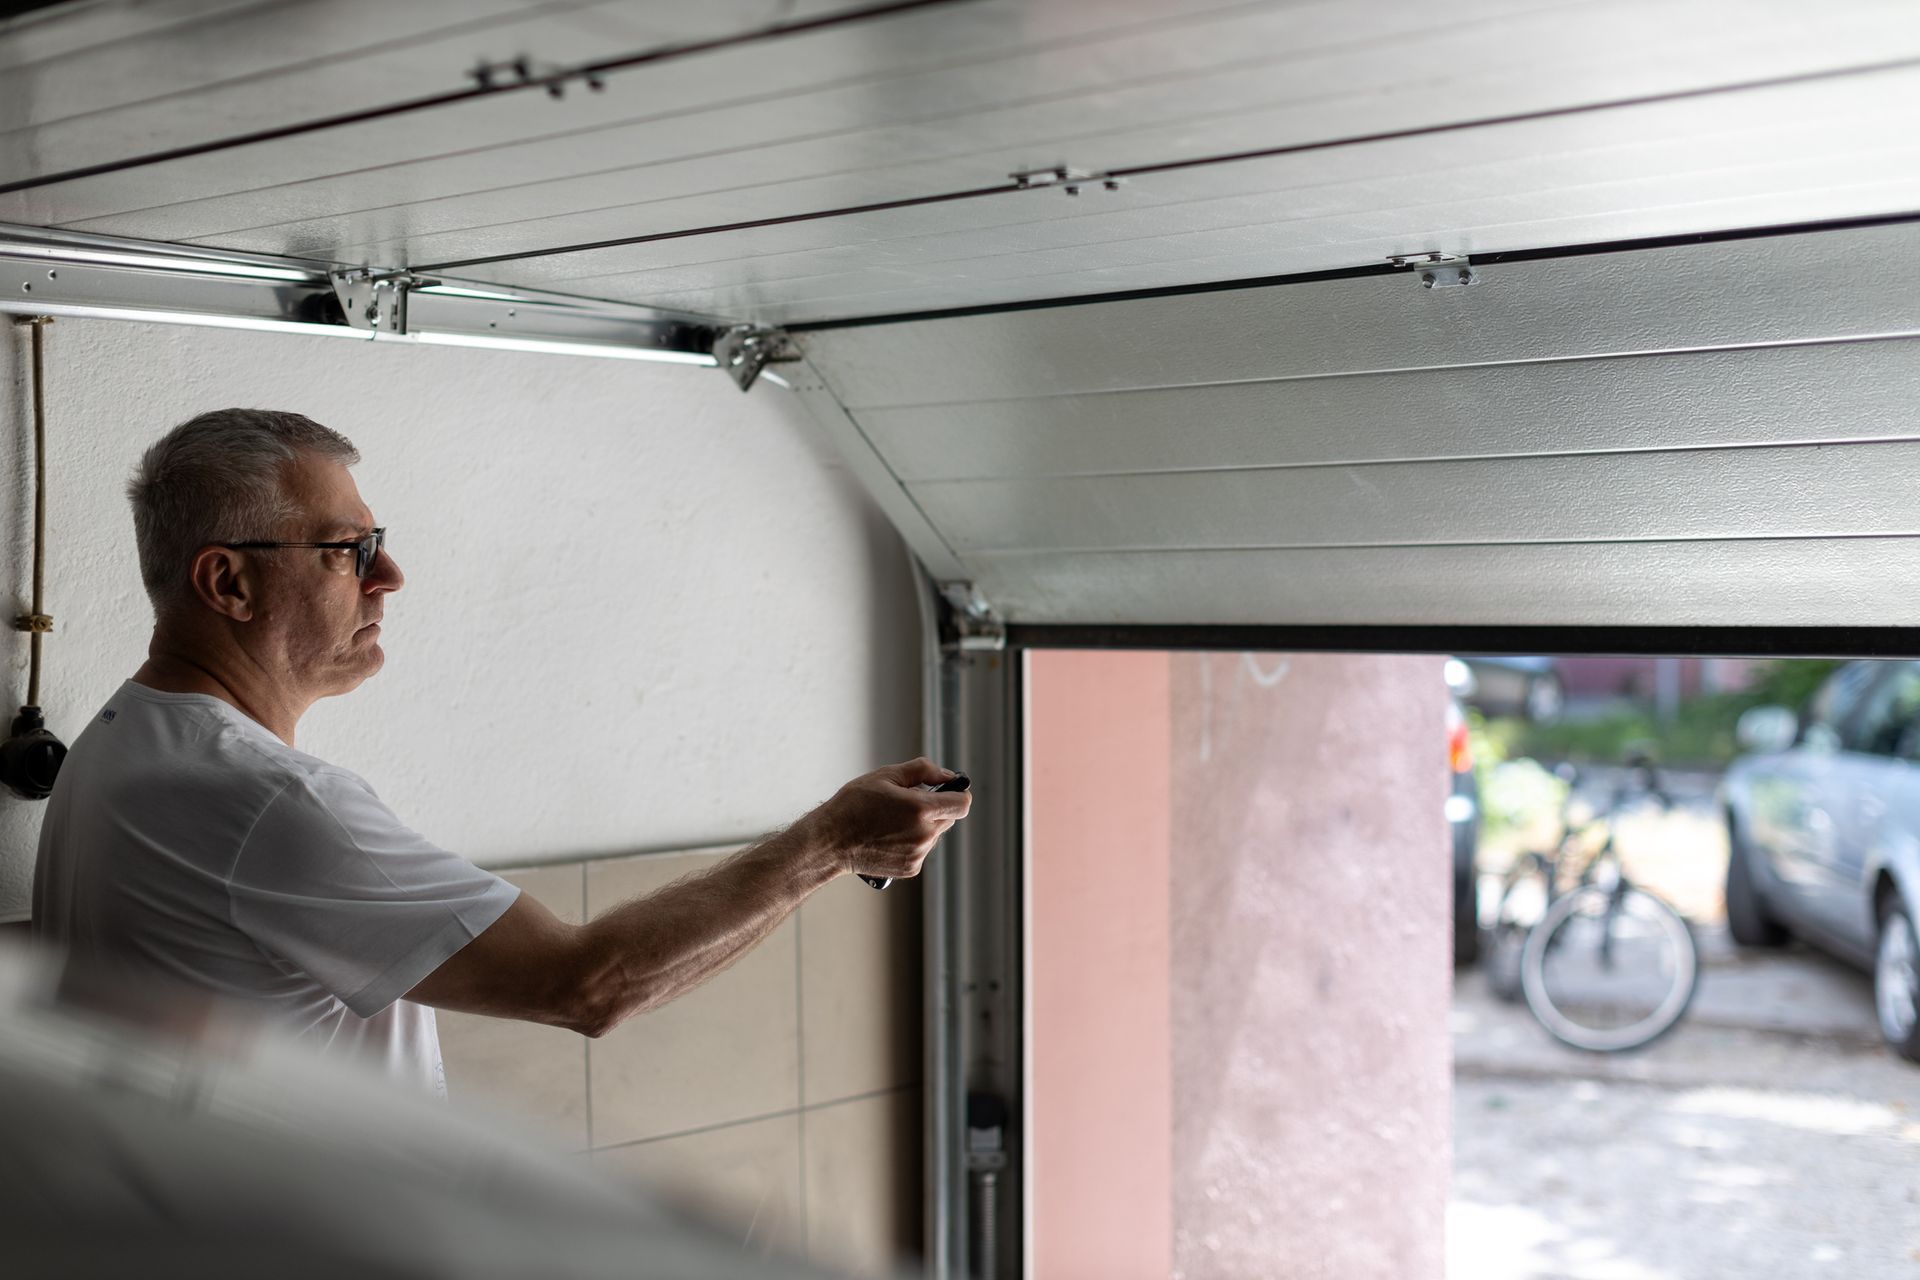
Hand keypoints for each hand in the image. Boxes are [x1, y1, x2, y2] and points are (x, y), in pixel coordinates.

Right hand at [811, 757, 972, 881]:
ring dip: (923, 825)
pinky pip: (922, 850)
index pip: (962, 803)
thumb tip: (948, 775)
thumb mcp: (886, 776)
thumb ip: (923, 771)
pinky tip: (889, 836)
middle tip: (907, 803)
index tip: (948, 790)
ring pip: (935, 834)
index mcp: (921, 809)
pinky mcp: (910, 868)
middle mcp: (924, 835)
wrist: (831, 841)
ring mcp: (918, 854)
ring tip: (893, 820)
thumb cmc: (853, 806)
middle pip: (949, 818)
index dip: (957, 793)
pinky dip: (912, 841)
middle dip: (935, 808)